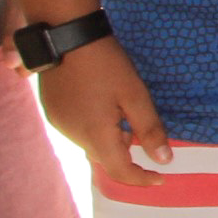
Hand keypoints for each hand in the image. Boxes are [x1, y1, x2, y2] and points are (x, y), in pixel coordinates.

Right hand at [33, 36, 171, 187]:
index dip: (141, 179)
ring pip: (90, 143)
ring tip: (122, 111)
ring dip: (109, 138)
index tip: (160, 178)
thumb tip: (165, 160)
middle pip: (104, 158)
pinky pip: (78, 130)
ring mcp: (58, 124)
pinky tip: (104, 105)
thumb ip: (150, 130)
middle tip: (141, 129)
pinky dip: (95, 128)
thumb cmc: (107, 65)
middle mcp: (72, 135)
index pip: (119, 171)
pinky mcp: (52, 111)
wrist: (68, 38)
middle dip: (126, 153)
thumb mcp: (136, 96)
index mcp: (95, 135)